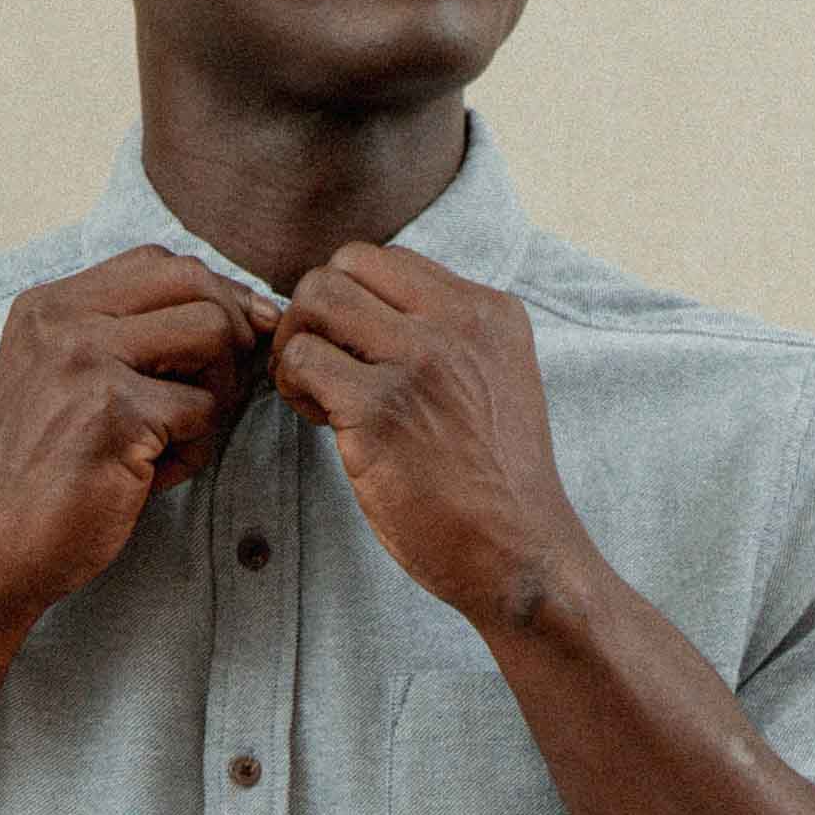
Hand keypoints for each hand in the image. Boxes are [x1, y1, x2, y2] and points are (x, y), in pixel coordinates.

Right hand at [0, 246, 278, 618]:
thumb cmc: (45, 475)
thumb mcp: (70, 382)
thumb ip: (130, 338)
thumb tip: (247, 310)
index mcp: (48, 305)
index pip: (158, 261)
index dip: (210, 296)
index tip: (230, 343)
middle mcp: (62, 318)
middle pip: (194, 281)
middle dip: (230, 335)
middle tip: (217, 393)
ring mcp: (85, 359)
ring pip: (212, 333)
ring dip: (217, 392)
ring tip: (177, 439)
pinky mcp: (113, 412)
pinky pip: (203, 410)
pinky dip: (194, 452)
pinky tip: (153, 477)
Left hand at [265, 244, 579, 621]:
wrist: (520, 553)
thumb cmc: (496, 483)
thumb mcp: (495, 381)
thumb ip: (446, 339)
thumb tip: (363, 315)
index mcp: (488, 312)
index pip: (387, 261)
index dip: (354, 303)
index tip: (361, 356)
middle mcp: (456, 324)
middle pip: (343, 265)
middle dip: (317, 316)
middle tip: (327, 373)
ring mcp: (417, 362)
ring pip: (314, 298)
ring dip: (298, 346)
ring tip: (320, 397)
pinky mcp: (379, 409)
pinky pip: (300, 360)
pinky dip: (294, 387)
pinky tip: (323, 425)